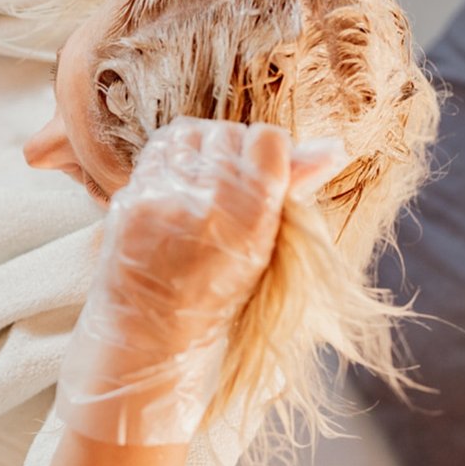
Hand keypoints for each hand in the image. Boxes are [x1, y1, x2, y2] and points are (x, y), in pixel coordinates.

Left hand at [56, 118, 343, 445]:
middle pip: (228, 133)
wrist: (149, 332)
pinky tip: (176, 183)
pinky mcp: (129, 198)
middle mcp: (206, 205)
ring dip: (201, 148)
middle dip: (234, 150)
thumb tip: (334, 144)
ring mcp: (162, 200)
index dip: (270, 151)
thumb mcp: (265, 248)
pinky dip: (170, 158)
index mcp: (251, 219)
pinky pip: (157, 150)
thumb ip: (294, 191)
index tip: (266, 169)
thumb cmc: (217, 295)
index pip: (267, 140)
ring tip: (202, 178)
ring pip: (190, 133)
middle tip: (231, 178)